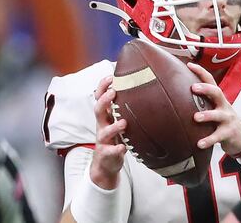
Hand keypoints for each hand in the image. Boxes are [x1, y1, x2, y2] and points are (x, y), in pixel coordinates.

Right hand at [90, 75, 126, 189]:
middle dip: (104, 100)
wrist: (106, 164)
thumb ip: (124, 108)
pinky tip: (123, 147)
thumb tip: (142, 87)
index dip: (102, 87)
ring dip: (113, 127)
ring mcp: (103, 140)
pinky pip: (110, 151)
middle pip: (98, 110)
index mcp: (105, 116)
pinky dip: (117, 149)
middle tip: (113, 92)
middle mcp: (102, 126)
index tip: (111, 76)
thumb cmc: (115, 138)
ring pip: (104, 132)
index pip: (100, 98)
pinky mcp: (107, 154)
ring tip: (123, 122)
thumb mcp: (117, 120)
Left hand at [188, 62, 240, 156]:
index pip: (211, 81)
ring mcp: (227, 119)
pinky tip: (199, 143)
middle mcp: (224, 106)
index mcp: (218, 99)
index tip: (189, 65)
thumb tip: (174, 97)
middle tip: (193, 88)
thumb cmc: (222, 121)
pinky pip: (218, 136)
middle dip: (206, 89)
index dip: (201, 72)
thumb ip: (200, 103)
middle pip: (217, 92)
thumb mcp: (214, 109)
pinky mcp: (228, 133)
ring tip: (196, 117)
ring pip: (218, 115)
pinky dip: (208, 140)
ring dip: (207, 115)